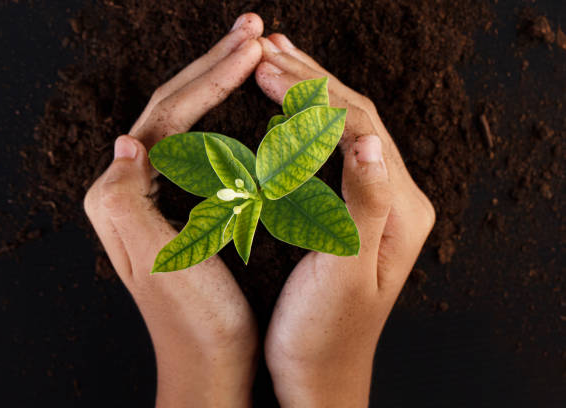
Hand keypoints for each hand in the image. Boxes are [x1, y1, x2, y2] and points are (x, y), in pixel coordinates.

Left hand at [84, 14, 263, 407]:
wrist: (209, 361)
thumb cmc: (194, 320)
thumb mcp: (159, 263)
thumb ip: (127, 201)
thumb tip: (126, 141)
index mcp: (120, 194)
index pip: (166, 113)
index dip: (212, 76)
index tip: (254, 45)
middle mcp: (129, 187)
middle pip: (171, 106)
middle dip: (213, 64)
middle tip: (254, 28)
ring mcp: (152, 193)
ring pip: (184, 119)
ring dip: (217, 80)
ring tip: (250, 52)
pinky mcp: (175, 204)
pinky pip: (196, 144)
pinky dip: (222, 115)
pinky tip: (241, 103)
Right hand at [255, 35, 435, 405]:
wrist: (319, 376)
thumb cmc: (325, 334)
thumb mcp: (346, 268)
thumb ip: (365, 200)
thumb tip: (368, 136)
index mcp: (401, 209)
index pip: (359, 127)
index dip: (311, 94)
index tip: (265, 69)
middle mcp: (397, 199)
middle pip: (357, 118)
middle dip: (309, 80)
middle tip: (266, 47)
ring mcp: (378, 202)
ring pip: (346, 129)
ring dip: (309, 91)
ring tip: (275, 58)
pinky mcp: (356, 211)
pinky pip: (334, 152)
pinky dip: (307, 122)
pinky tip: (287, 108)